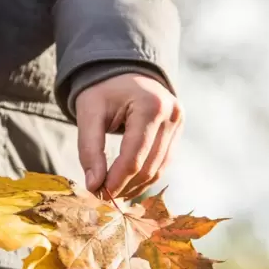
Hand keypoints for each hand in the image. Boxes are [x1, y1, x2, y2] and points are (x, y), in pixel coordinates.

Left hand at [75, 73, 182, 199]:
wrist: (123, 70)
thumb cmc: (103, 89)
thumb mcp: (89, 113)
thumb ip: (90, 149)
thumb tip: (94, 186)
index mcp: (151, 106)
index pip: (134, 157)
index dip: (116, 181)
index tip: (98, 195)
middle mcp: (171, 115)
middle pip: (149, 167)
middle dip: (124, 186)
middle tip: (102, 198)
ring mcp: (179, 124)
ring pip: (159, 169)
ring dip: (136, 186)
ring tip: (113, 194)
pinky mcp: (178, 131)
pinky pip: (163, 163)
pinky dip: (145, 177)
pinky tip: (127, 184)